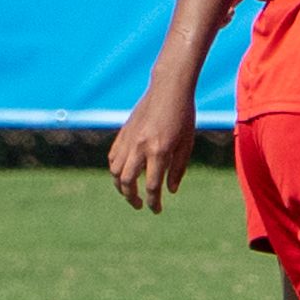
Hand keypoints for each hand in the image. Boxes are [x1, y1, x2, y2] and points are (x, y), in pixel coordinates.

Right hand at [109, 80, 198, 214]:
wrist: (169, 88)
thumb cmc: (183, 116)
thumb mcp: (187, 143)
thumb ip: (178, 169)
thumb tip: (170, 191)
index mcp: (159, 151)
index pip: (152, 186)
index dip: (154, 203)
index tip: (156, 210)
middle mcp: (140, 147)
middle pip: (127, 182)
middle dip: (132, 198)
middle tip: (140, 204)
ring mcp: (129, 139)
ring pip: (115, 171)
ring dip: (120, 186)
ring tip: (130, 192)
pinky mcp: (123, 132)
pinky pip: (113, 156)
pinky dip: (115, 169)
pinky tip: (123, 174)